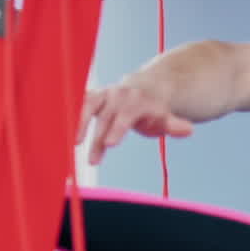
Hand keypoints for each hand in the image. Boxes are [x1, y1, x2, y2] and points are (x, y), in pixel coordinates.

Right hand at [79, 83, 193, 163]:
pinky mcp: (93, 96)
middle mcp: (118, 96)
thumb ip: (174, 125)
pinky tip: (60, 129)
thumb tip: (189, 129)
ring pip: (88, 107)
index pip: (126, 116)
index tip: (109, 144)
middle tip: (93, 162)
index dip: (117, 129)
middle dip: (98, 139)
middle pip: (105, 118)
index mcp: (138, 102)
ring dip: (79, 124)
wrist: (145, 88)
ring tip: (73, 145)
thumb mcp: (165, 118)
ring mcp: (104, 94)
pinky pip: (80, 102)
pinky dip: (70, 112)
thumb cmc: (155, 110)